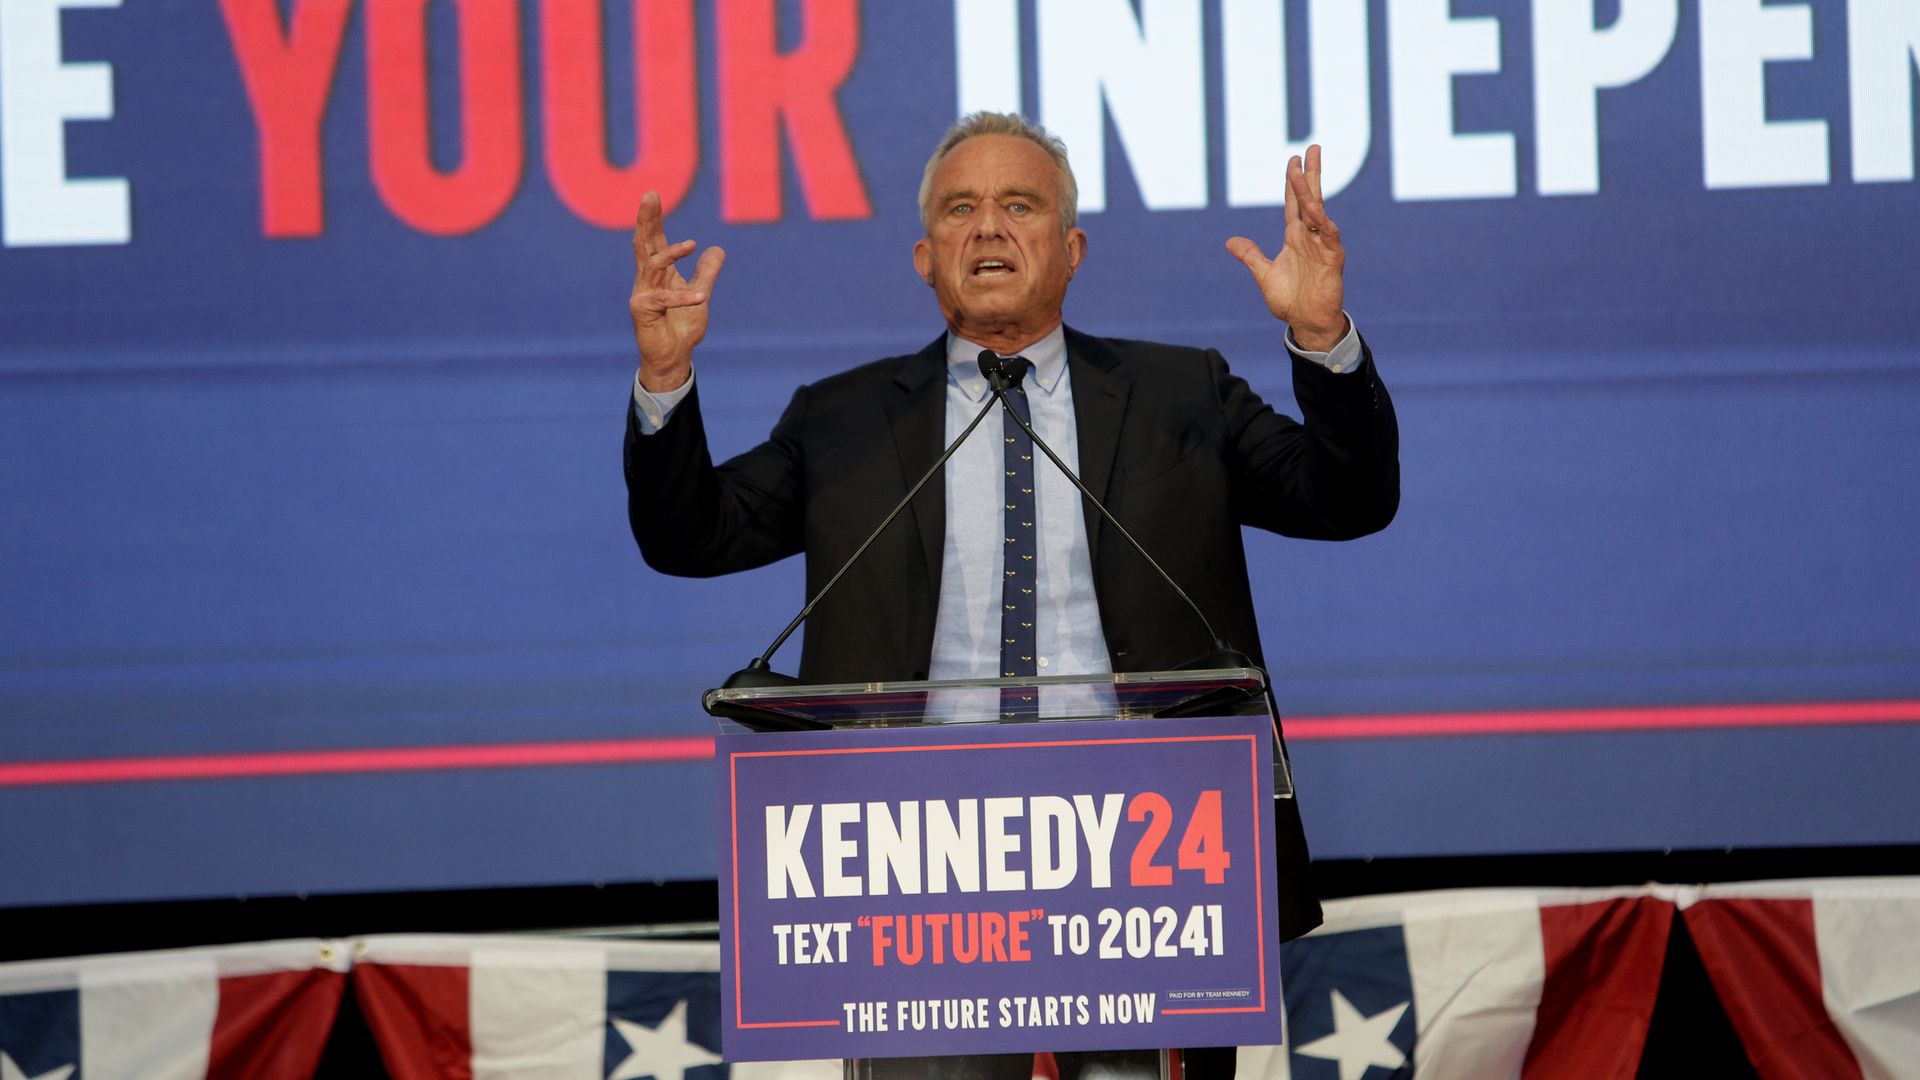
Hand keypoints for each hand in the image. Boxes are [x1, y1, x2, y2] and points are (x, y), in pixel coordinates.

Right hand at [630, 189, 724, 392]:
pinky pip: (664, 298)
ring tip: (691, 244)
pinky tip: (701, 296)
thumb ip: (706, 273)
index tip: (652, 194)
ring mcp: (642, 293)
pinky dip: (684, 296)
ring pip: (652, 265)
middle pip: (644, 243)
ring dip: (671, 253)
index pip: (653, 239)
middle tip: (649, 196)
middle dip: (647, 219)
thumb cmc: (681, 327)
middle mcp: (646, 279)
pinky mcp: (643, 311)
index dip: (653, 218)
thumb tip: (717, 249)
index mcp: (658, 272)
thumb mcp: (700, 294)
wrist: (674, 357)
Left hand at [1224, 144, 1347, 351]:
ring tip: (1304, 171)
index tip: (1293, 159)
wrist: (1307, 323)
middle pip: (1310, 198)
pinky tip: (1318, 210)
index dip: (1293, 181)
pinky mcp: (1332, 260)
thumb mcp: (1263, 274)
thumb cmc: (1290, 300)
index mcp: (1294, 237)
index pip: (1294, 202)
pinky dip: (1324, 223)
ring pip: (1317, 212)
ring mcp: (1322, 246)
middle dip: (1311, 174)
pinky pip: (1329, 237)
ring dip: (1310, 192)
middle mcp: (1309, 236)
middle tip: (1312, 148)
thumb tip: (1230, 241)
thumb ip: (1250, 255)